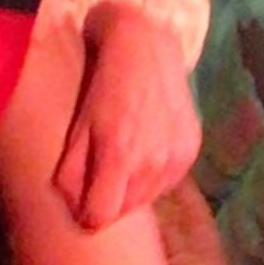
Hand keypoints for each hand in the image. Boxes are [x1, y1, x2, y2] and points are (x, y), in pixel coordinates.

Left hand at [54, 3, 203, 230]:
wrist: (146, 47)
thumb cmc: (102, 86)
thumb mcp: (78, 128)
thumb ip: (71, 174)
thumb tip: (74, 211)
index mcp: (119, 156)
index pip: (101, 217)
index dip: (87, 215)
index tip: (82, 202)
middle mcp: (153, 162)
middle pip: (125, 211)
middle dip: (109, 199)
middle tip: (102, 169)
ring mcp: (177, 157)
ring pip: (147, 199)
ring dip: (132, 188)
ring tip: (124, 155)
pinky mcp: (192, 149)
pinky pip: (167, 182)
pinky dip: (153, 174)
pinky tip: (146, 146)